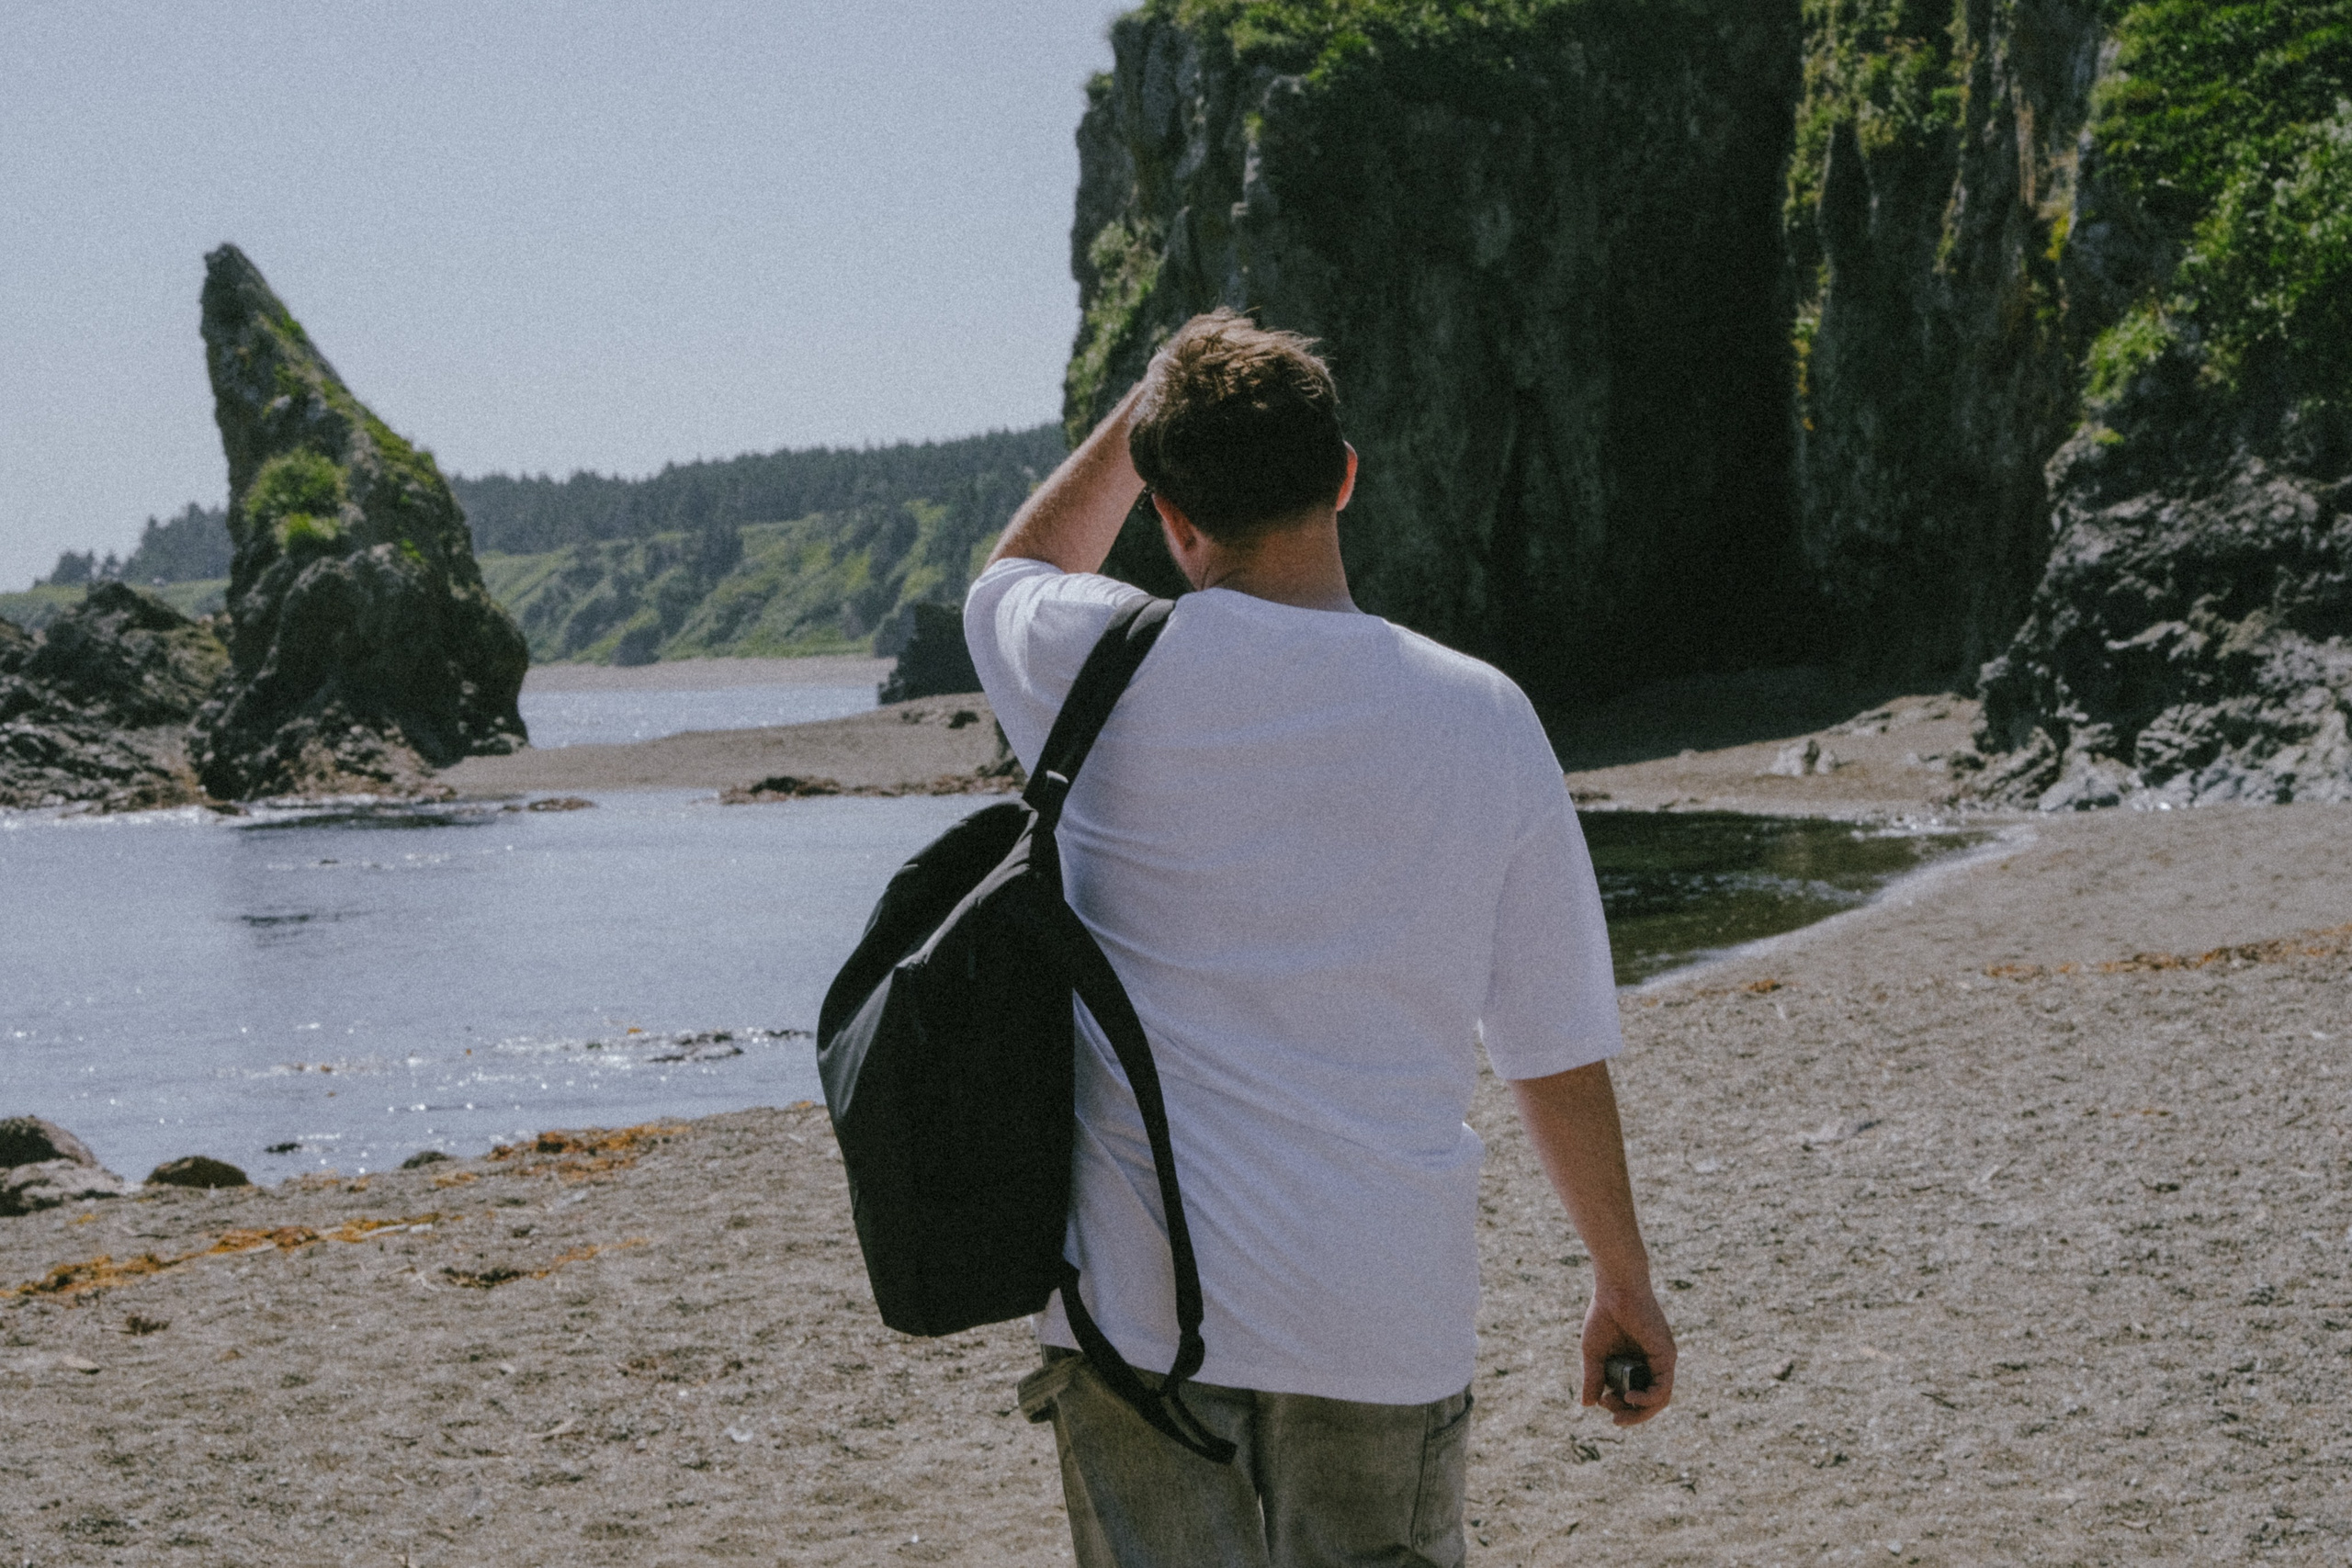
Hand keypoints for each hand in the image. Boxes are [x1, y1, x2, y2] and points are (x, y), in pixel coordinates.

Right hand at [1580, 1279, 1674, 1425]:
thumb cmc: (1604, 1315)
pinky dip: (1647, 1398)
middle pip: (1650, 1402)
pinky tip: (1630, 1398)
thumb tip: (1588, 1405)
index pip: (1636, 1395)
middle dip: (1631, 1415)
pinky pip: (1663, 1388)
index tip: (1602, 1402)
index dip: (1621, 1406)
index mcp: (1637, 1363)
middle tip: (1613, 1416)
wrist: (1615, 1289)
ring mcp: (1661, 1360)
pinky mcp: (1666, 1355)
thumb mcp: (1594, 1354)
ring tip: (1618, 1411)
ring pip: (1659, 1399)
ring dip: (1639, 1411)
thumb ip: (1594, 1379)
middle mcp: (1652, 1364)